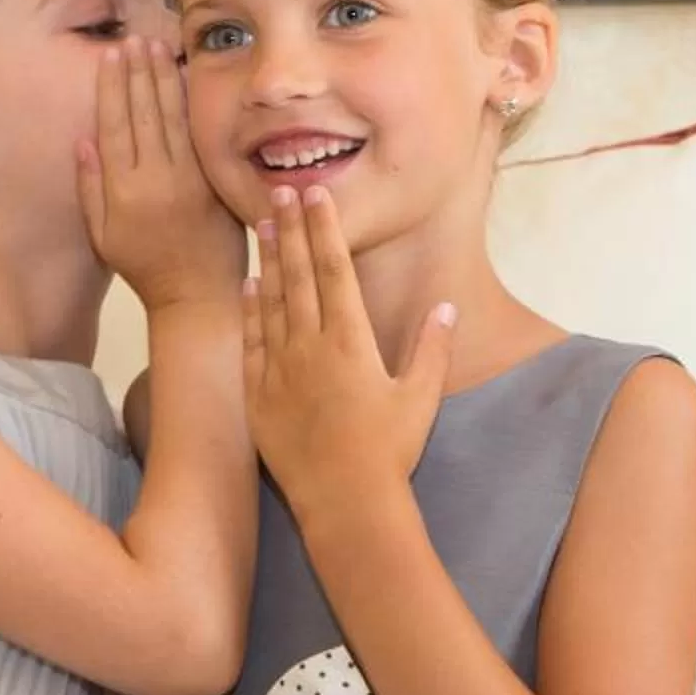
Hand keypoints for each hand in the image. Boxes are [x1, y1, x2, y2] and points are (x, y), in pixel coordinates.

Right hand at [79, 37, 242, 312]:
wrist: (197, 295)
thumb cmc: (146, 269)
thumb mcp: (104, 237)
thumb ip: (91, 189)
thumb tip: (82, 141)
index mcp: (121, 191)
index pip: (113, 126)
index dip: (111, 88)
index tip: (110, 57)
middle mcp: (152, 179)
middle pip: (142, 113)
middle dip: (137, 72)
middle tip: (135, 39)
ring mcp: (186, 178)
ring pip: (170, 117)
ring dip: (162, 78)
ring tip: (156, 47)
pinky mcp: (212, 181)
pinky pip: (197, 134)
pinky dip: (190, 103)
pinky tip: (187, 77)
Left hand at [242, 186, 454, 510]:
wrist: (345, 503)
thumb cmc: (390, 453)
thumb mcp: (420, 397)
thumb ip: (433, 347)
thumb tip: (447, 306)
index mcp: (352, 342)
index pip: (335, 270)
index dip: (325, 229)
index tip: (317, 195)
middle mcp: (311, 347)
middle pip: (299, 275)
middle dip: (292, 230)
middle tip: (281, 191)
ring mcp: (280, 370)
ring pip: (271, 302)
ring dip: (268, 261)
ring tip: (263, 225)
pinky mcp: (258, 395)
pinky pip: (251, 343)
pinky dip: (249, 311)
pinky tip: (248, 285)